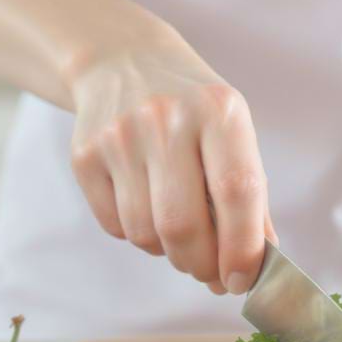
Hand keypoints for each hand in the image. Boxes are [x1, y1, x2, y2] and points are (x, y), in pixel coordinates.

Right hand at [68, 47, 273, 294]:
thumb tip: (256, 265)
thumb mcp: (232, 133)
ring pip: (146, 234)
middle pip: (183, 226)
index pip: (236, 193)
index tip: (243, 280)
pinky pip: (116, 226)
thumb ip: (250, 197)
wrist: (122, 61)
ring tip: (180, 232)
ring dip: (170, 252)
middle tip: (211, 273)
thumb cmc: (192, 109)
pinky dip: (138, 234)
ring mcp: (119, 137)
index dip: (243, 248)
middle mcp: (166, 119)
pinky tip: (147, 206)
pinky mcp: (85, 156)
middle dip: (202, 264)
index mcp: (218, 111)